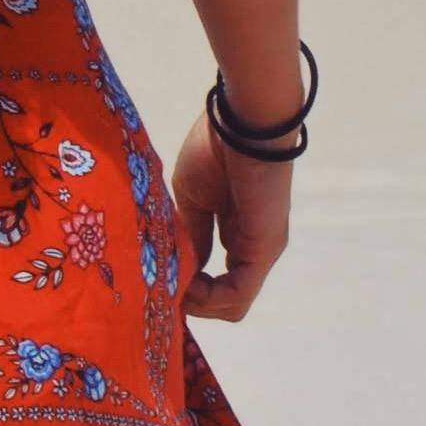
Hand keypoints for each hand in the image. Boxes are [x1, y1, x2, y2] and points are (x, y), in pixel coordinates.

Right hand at [170, 111, 293, 323]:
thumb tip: (185, 269)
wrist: (242, 120)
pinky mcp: (264, 251)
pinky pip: (237, 294)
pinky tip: (186, 286)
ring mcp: (262, 252)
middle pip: (226, 302)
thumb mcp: (192, 199)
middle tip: (163, 292)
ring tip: (172, 289)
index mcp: (239, 233)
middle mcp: (253, 248)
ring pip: (232, 305)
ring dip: (198, 305)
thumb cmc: (216, 147)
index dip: (189, 290)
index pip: (218, 282)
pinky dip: (208, 299)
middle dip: (193, 303)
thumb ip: (192, 236)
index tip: (161, 283)